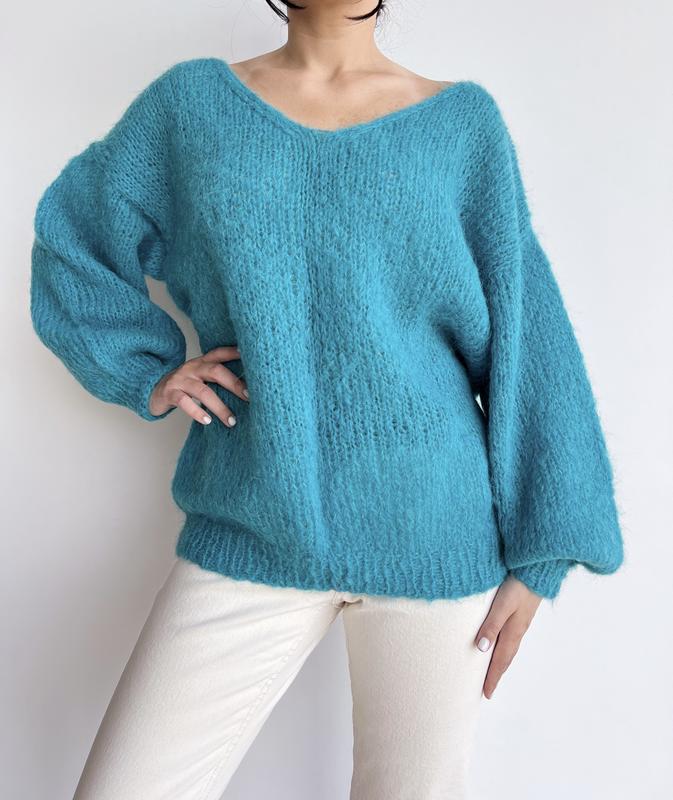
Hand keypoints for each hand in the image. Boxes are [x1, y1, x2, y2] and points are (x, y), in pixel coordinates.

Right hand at [148, 345, 248, 425]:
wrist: (154, 391)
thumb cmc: (185, 386)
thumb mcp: (200, 377)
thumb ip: (217, 378)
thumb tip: (247, 390)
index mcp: (201, 362)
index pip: (219, 353)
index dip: (234, 353)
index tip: (251, 356)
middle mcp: (192, 367)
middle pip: (215, 371)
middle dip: (234, 384)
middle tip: (249, 397)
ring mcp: (180, 380)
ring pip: (202, 391)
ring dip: (219, 407)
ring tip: (231, 420)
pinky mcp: (170, 393)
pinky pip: (184, 402)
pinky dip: (197, 412)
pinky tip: (207, 421)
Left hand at [474, 574, 542, 698]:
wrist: (537, 569)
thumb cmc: (518, 585)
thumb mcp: (502, 605)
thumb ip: (491, 625)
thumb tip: (480, 649)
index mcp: (513, 631)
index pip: (500, 660)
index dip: (492, 677)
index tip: (486, 694)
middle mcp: (518, 630)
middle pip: (505, 658)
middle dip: (496, 674)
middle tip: (487, 689)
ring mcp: (521, 621)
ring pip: (509, 648)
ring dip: (500, 662)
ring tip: (492, 671)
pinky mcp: (521, 613)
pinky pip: (511, 638)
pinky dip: (504, 648)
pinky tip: (501, 644)